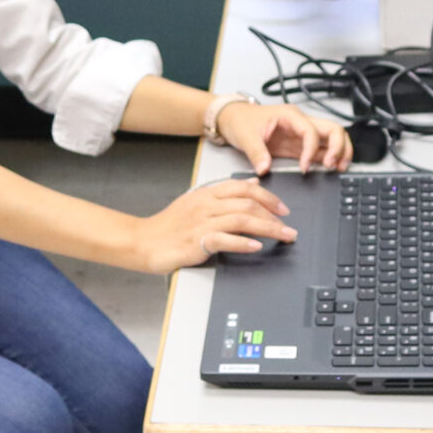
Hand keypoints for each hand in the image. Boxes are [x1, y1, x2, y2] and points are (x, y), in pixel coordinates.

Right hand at [129, 176, 295, 273]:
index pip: (244, 188)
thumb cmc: (169, 225)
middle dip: (274, 215)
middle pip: (248, 204)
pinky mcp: (196, 242)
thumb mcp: (196, 202)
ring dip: (268, 229)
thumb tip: (251, 186)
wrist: (144, 241)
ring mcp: (201, 223)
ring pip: (242, 220)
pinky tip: (256, 246)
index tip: (283, 209)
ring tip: (283, 236)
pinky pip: (224, 240)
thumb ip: (223, 195)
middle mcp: (206, 205)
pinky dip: (243, 243)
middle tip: (289, 227)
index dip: (268, 196)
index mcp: (207, 193)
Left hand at [216, 99, 353, 174]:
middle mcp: (300, 122)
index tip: (304, 166)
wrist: (232, 118)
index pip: (311, 131)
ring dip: (340, 152)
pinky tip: (332, 169)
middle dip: (338, 147)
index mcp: (289, 116)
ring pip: (332, 137)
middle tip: (334, 166)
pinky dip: (330, 157)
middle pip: (333, 129)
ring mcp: (301, 134)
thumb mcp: (245, 136)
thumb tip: (265, 169)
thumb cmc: (240, 120)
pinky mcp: (299, 145)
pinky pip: (322, 149)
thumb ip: (256, 153)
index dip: (311, 150)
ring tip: (339, 168)